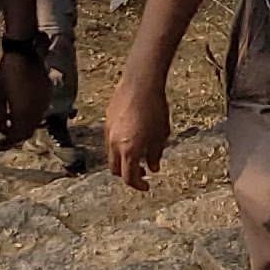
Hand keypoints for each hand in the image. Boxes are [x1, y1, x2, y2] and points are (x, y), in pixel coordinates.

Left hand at [0, 46, 47, 145]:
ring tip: (13, 118)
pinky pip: (41, 113)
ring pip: (36, 124)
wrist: (25, 55)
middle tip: (7, 130)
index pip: (17, 135)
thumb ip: (0, 115)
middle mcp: (36, 112)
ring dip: (25, 125)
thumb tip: (3, 127)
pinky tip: (23, 108)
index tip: (2, 139)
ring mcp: (44, 104)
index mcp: (23, 113)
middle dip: (17, 134)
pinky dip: (32, 116)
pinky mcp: (48, 96)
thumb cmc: (8, 73)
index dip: (9, 140)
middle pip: (28, 132)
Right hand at [106, 69, 169, 190]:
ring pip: (111, 156)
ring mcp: (108, 133)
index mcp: (129, 151)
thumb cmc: (155, 107)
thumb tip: (153, 167)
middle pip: (116, 170)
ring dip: (123, 160)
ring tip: (138, 154)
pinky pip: (110, 141)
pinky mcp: (107, 121)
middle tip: (142, 172)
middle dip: (128, 174)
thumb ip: (156, 154)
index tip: (146, 186)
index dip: (138, 185)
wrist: (141, 83)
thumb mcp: (161, 134)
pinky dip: (119, 147)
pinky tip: (132, 138)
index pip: (129, 178)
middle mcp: (115, 144)